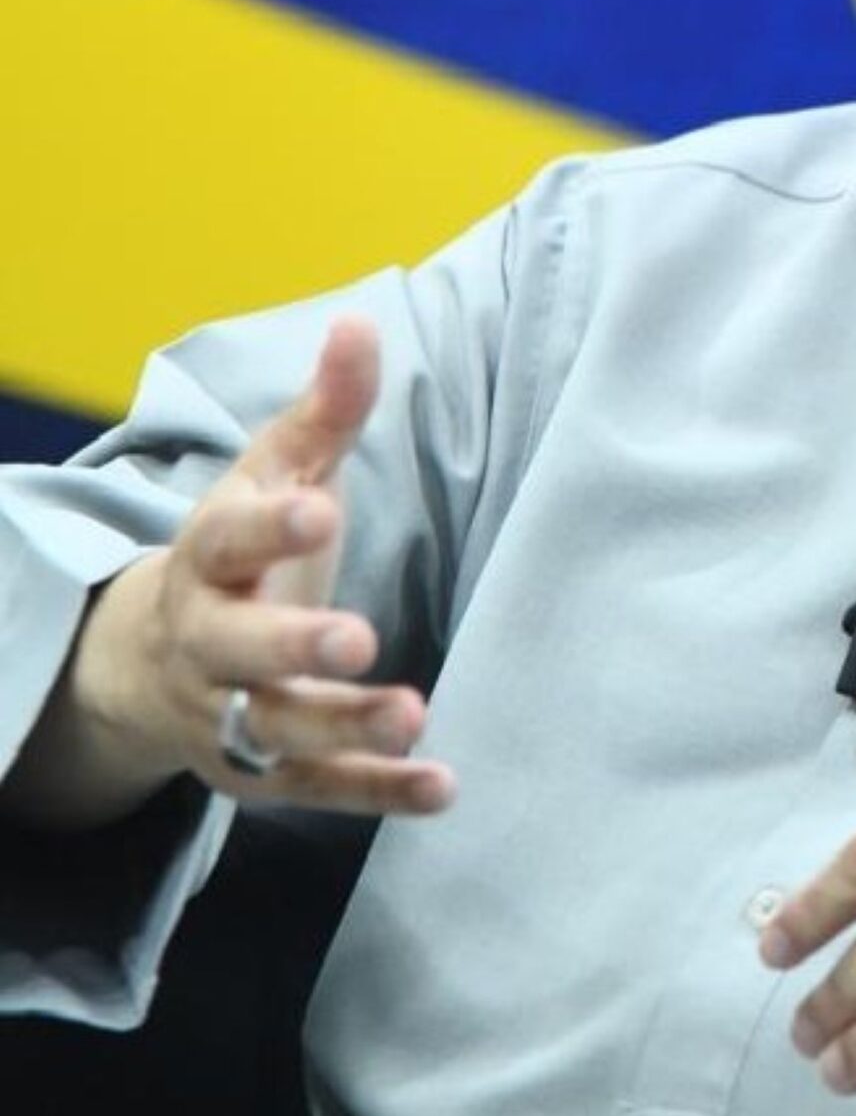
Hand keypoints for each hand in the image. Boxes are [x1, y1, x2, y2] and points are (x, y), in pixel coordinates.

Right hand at [70, 317, 453, 818]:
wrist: (153, 661)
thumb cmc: (240, 551)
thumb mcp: (275, 472)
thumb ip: (325, 410)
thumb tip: (362, 323)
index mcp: (210, 556)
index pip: (230, 539)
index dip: (271, 527)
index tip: (320, 508)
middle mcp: (209, 641)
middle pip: (239, 648)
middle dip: (293, 644)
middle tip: (356, 639)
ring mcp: (229, 713)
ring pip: (278, 729)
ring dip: (345, 726)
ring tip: (415, 715)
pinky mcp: (263, 772)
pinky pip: (320, 787)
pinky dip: (379, 792)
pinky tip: (442, 787)